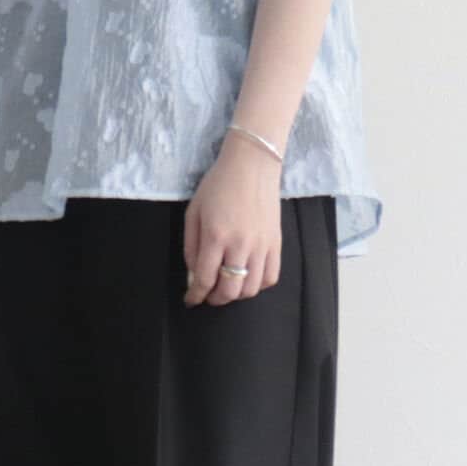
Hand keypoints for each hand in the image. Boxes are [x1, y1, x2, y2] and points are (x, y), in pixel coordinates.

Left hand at [183, 134, 282, 306]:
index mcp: (216, 236)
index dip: (195, 296)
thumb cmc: (218, 185)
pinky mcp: (276, 243)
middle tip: (208, 295)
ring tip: (227, 286)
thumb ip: (191, 246)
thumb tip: (194, 275)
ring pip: (251, 289)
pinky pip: (270, 277)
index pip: (205, 279)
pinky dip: (258, 285)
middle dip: (215, 299)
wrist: (251, 165)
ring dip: (236, 294)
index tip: (191, 300)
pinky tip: (248, 278)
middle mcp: (240, 244)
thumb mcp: (194, 212)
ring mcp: (262, 245)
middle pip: (229, 291)